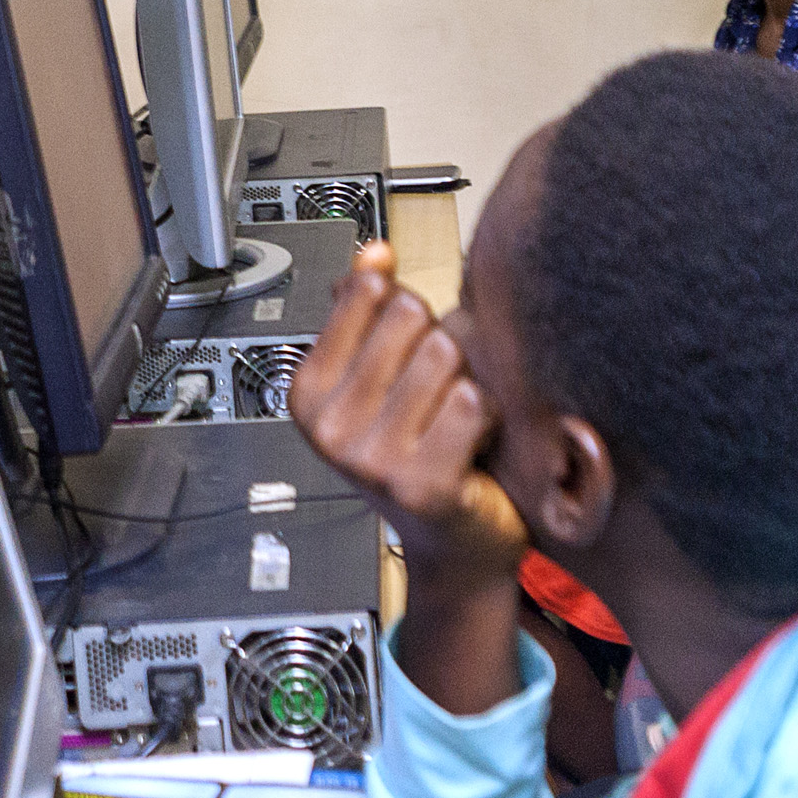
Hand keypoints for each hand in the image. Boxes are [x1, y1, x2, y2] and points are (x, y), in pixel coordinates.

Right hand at [288, 246, 525, 581]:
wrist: (455, 545)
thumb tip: (375, 253)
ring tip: (456, 418)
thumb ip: (369, 311)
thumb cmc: (418, 455)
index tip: (403, 351)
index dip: (405, 312)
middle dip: (439, 344)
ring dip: (468, 380)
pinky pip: (472, 401)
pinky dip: (489, 416)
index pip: (370, 291)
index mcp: (309, 391)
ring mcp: (373, 459)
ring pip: (446, 353)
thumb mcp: (377, 378)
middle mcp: (332, 427)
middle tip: (436, 393)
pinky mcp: (423, 485)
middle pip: (413, 317)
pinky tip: (475, 443)